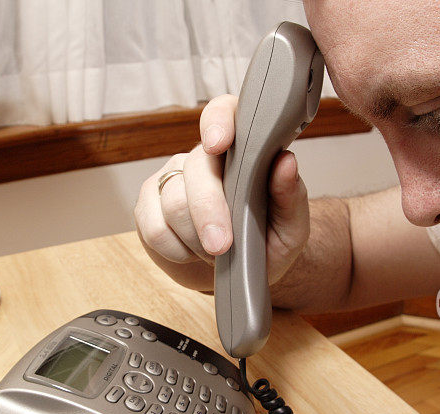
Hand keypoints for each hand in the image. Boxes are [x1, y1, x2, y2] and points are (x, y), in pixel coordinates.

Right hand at [134, 94, 310, 292]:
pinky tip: (191, 253)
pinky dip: (176, 250)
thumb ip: (290, 196)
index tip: (218, 145)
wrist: (241, 274)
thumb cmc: (267, 244)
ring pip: (172, 203)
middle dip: (209, 212)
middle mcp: (202, 157)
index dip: (218, 123)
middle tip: (222, 246)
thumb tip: (285, 162)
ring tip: (216, 251)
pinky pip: (153, 227)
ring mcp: (171, 179)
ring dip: (197, 239)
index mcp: (241, 150)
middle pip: (195, 170)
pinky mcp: (148, 207)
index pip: (224, 113)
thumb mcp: (291, 227)